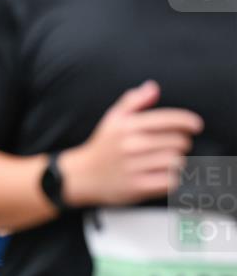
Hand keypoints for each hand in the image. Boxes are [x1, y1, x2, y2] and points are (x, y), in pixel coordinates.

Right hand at [61, 81, 201, 206]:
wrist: (80, 177)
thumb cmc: (102, 147)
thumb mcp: (112, 119)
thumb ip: (133, 101)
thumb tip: (153, 88)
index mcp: (127, 126)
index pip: (170, 120)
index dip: (188, 122)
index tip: (195, 126)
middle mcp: (130, 145)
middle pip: (178, 142)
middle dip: (180, 143)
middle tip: (172, 146)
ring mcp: (133, 167)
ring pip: (176, 161)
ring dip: (175, 162)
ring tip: (165, 161)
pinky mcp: (136, 187)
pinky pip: (169, 181)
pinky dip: (170, 179)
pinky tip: (161, 175)